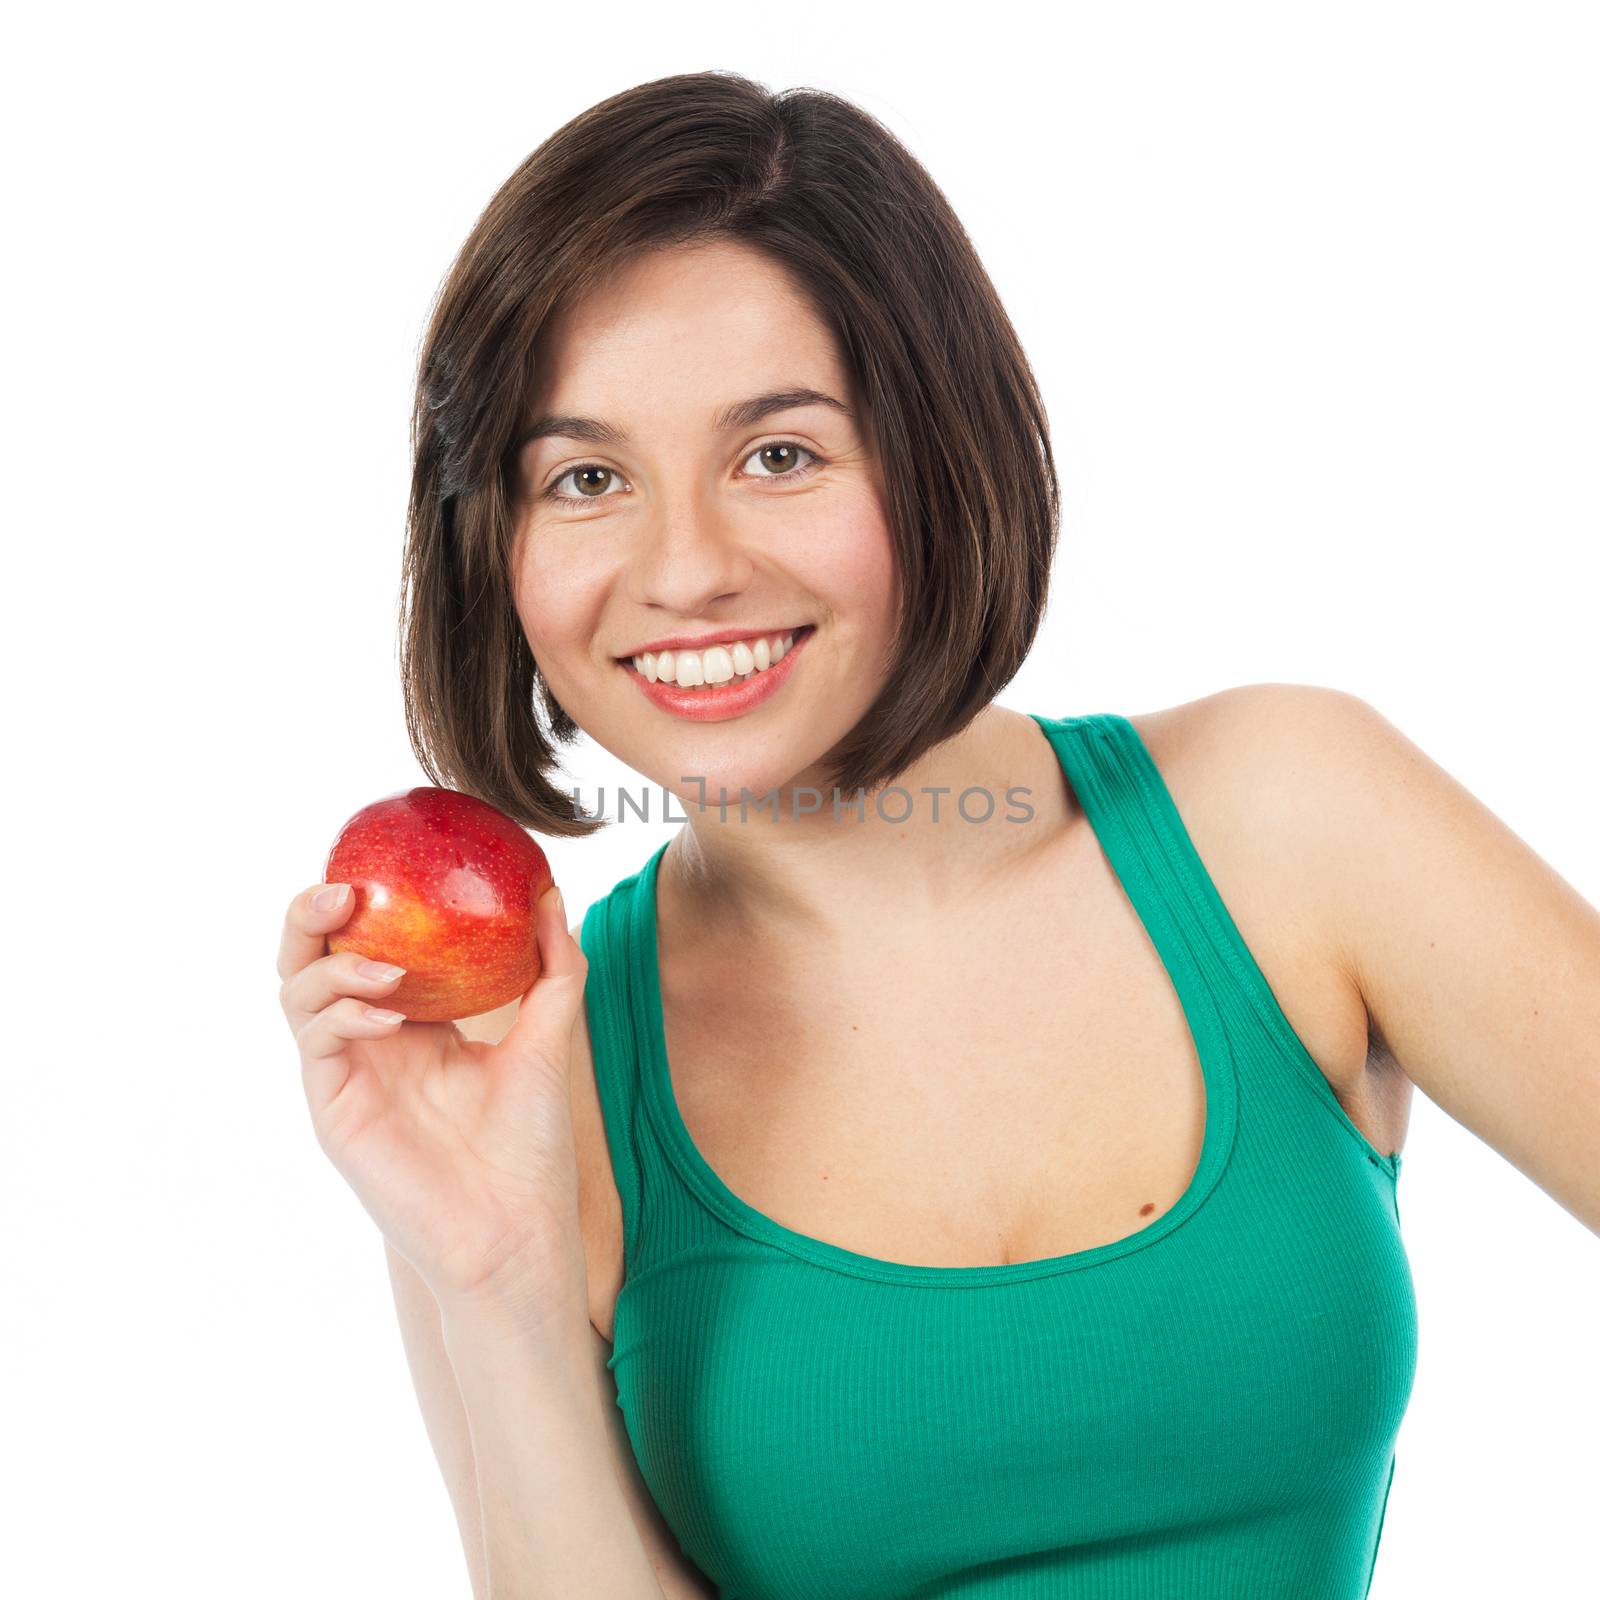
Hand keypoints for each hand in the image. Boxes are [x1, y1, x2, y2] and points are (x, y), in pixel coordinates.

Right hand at [277, 878, 590, 1326]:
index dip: (367, 899)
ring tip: (388, 965)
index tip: (391, 860)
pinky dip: (341, 1012)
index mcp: (415, 1019)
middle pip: (312, 956)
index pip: (370, 940)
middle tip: (347, 887)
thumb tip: (554, 894)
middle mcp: (371, 1040)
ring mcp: (347, 1072)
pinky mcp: (333, 1108)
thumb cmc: (531, 1145)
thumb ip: (553, 969)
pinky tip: (388, 1012)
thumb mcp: (549, 1040)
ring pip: (297, 991)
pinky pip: (315, 1040)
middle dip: (313, 912)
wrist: (517, 1230)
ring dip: (332, 963)